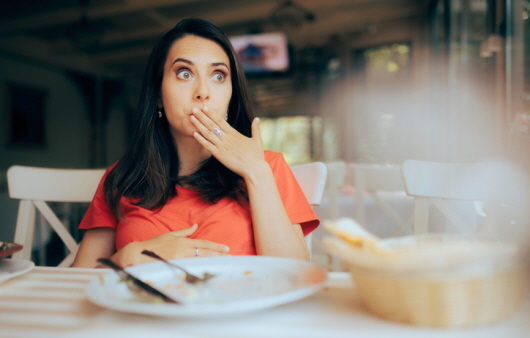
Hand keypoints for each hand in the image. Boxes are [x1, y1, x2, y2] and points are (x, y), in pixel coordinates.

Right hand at [111, 224, 229, 266]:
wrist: (138, 255)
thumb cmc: (153, 245)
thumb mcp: (170, 235)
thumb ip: (184, 232)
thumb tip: (196, 225)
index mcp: (183, 242)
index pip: (203, 244)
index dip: (216, 247)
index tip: (226, 249)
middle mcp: (182, 250)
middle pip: (204, 252)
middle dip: (218, 255)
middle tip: (230, 257)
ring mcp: (179, 259)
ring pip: (199, 260)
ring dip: (212, 262)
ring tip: (223, 263)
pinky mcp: (174, 267)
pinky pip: (190, 268)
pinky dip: (200, 269)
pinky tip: (208, 270)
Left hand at [190, 106, 265, 177]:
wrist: (255, 169)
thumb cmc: (256, 156)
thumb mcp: (257, 140)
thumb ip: (255, 128)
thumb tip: (257, 118)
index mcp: (235, 133)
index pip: (221, 120)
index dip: (212, 113)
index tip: (205, 107)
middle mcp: (227, 138)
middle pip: (212, 125)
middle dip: (202, 116)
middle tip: (194, 109)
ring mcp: (222, 146)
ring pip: (208, 133)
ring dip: (199, 125)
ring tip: (191, 118)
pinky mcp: (220, 155)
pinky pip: (208, 146)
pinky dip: (200, 139)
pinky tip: (194, 133)